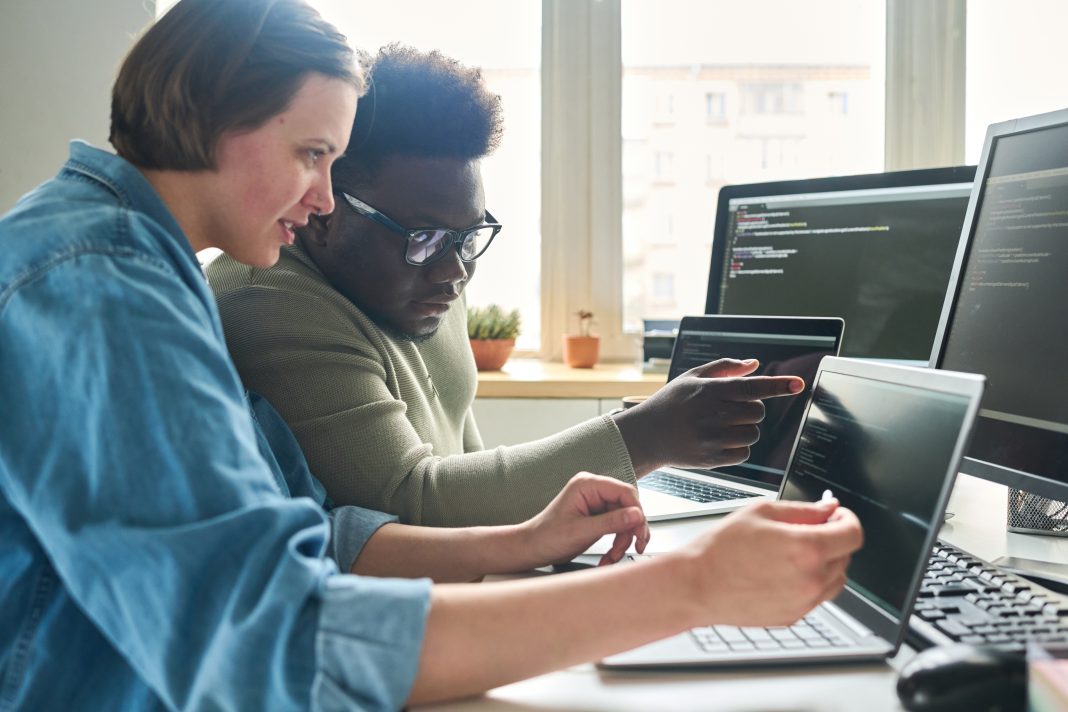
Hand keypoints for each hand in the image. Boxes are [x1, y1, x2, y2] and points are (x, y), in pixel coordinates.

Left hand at [516, 472, 650, 568]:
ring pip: (625, 519)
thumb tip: (636, 515)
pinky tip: (610, 556)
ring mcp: (596, 504)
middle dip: (631, 530)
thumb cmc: (547, 536)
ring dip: (623, 540)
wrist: (532, 548)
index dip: (636, 511)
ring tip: (613, 556)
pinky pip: (617, 527)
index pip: (624, 492)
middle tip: (634, 547)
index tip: (639, 531)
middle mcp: (593, 491)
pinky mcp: (598, 517)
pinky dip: (617, 543)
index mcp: (587, 485)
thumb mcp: (580, 531)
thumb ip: (610, 522)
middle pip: (628, 506)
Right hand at [613, 358, 803, 474]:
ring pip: (754, 434)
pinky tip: (718, 441)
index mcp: (710, 391)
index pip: (753, 387)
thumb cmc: (670, 403)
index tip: (798, 385)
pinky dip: (738, 447)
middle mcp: (712, 414)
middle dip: (751, 410)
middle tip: (729, 410)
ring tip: (722, 426)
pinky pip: (744, 452)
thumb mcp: (692, 377)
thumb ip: (725, 368)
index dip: (779, 385)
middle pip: (758, 412)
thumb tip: (755, 365)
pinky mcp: (712, 458)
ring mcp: (713, 438)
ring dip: (746, 429)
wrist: (646, 435)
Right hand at [678, 499, 862, 627]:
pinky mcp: (794, 616)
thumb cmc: (721, 549)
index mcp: (806, 549)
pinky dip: (810, 582)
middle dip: (833, 538)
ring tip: (795, 553)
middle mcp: (811, 579)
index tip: (838, 516)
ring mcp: (804, 602)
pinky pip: (816, 596)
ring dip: (827, 563)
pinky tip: (783, 571)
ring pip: (836, 580)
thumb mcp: (761, 513)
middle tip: (809, 529)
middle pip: (846, 556)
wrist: (697, 585)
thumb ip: (803, 510)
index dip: (848, 520)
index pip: (853, 534)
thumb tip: (829, 509)